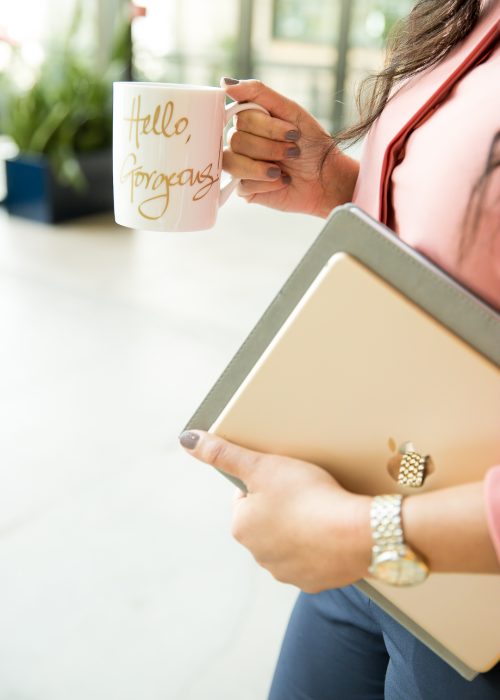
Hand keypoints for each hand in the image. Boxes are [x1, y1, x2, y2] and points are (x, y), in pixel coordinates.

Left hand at [180, 430, 371, 592]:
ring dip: (300, 528)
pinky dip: (319, 547)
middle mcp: (258, 555)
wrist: (356, 533)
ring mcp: (286, 572)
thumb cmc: (307, 496)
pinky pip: (312, 560)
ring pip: (289, 542)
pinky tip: (331, 532)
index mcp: (241, 527)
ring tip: (321, 511)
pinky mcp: (314, 582)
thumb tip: (188, 439)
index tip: (285, 479)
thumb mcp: (262, 466)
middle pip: (267, 521)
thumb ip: (224, 453)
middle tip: (305, 493)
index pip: (245, 499)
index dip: (266, 483)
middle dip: (282, 508)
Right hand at [221, 78, 358, 217]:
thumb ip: (258, 93)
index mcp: (250, 121)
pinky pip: (242, 185)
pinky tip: (281, 181)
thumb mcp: (290, 111)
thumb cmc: (312, 144)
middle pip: (236, 140)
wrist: (326, 178)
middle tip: (293, 152)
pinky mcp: (245, 189)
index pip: (240, 117)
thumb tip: (224, 82)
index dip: (267, 127)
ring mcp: (241, 166)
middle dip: (269, 147)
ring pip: (232, 162)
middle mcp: (241, 142)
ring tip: (284, 169)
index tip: (293, 132)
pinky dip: (267, 184)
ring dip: (263, 166)